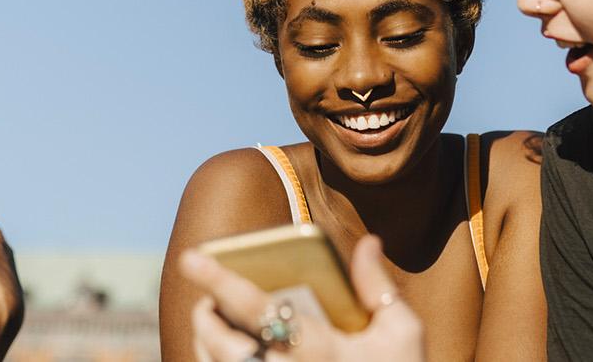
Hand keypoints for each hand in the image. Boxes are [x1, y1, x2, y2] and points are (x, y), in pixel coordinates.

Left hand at [182, 235, 424, 361]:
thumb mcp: (402, 334)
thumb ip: (377, 286)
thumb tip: (368, 242)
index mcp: (320, 350)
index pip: (256, 308)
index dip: (219, 280)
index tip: (190, 256)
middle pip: (223, 344)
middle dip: (205, 317)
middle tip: (207, 301)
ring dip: (206, 344)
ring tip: (215, 324)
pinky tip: (232, 353)